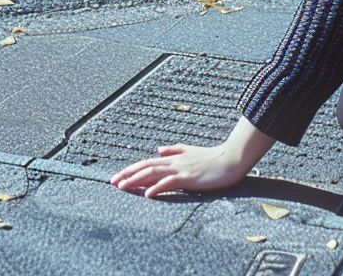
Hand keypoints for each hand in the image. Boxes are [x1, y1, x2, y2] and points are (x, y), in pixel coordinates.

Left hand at [111, 142, 250, 198]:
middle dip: (127, 174)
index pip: (147, 162)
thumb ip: (175, 150)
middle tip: (112, 182)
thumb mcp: (191, 151)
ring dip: (136, 179)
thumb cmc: (214, 158)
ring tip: (122, 187)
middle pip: (145, 166)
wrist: (231, 159)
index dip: (131, 168)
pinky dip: (157, 187)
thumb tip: (159, 148)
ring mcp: (181, 169)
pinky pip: (169, 182)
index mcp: (173, 158)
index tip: (118, 176)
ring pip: (152, 172)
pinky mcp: (189, 178)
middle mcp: (174, 162)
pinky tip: (147, 194)